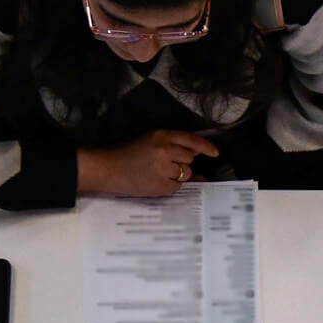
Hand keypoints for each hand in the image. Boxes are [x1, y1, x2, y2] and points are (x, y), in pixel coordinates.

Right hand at [76, 130, 219, 196]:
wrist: (107, 169)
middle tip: (164, 165)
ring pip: (185, 173)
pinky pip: (177, 187)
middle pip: (189, 158)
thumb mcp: (149, 141)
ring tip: (156, 173)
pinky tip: (154, 182)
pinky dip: (170, 186)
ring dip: (176, 175)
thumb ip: (172, 145)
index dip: (205, 147)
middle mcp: (165, 149)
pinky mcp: (161, 185)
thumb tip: (196, 156)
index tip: (215, 153)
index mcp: (161, 135)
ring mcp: (164, 168)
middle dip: (182, 162)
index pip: (191, 140)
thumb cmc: (127, 155)